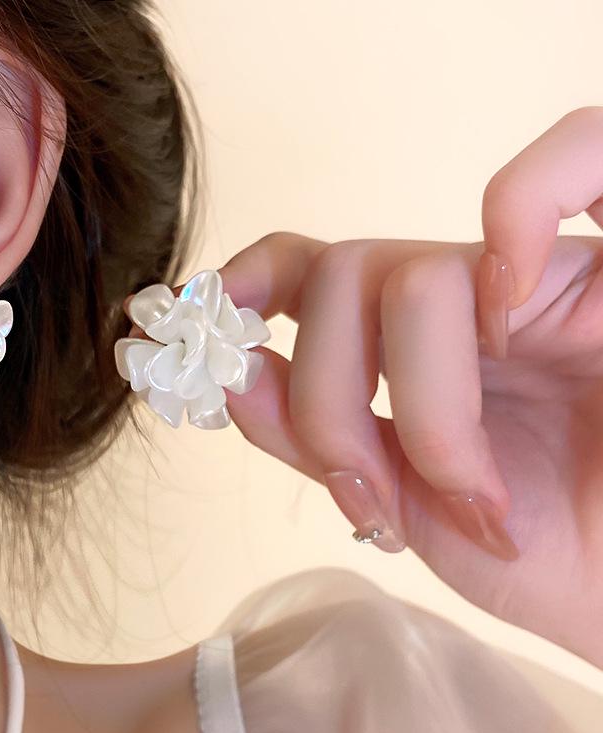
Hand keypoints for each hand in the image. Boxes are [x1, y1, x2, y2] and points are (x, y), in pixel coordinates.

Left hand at [126, 230, 602, 668]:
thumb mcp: (402, 503)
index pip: (311, 269)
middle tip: (375, 501)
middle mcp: (464, 300)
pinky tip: (510, 309)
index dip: (242, 285)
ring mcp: (538, 278)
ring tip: (480, 502)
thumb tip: (229, 374)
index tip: (194, 334)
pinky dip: (526, 205)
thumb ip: (315, 437)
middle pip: (338, 278)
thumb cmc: (546, 557)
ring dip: (423, 413)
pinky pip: (584, 149)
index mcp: (411, 347)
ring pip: (413, 277)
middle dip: (326, 406)